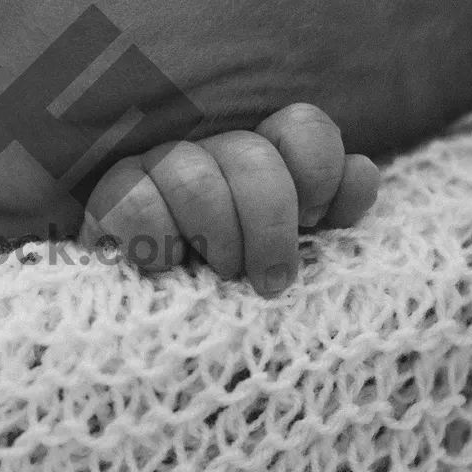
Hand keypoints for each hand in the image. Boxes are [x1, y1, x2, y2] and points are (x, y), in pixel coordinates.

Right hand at [79, 103, 379, 295]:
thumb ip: (334, 213)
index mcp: (262, 160)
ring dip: (215, 235)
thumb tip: (363, 172)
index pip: (301, 127)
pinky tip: (164, 265)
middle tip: (270, 280)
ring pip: (193, 176)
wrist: (160, 343)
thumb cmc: (236, 298)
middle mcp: (211, 151)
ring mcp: (155, 169)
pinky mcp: (108, 199)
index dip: (317, 172)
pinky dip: (157, 238)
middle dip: (269, 225)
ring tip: (217, 276)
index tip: (316, 222)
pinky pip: (135, 200)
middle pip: (250, 157)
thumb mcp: (296, 259)